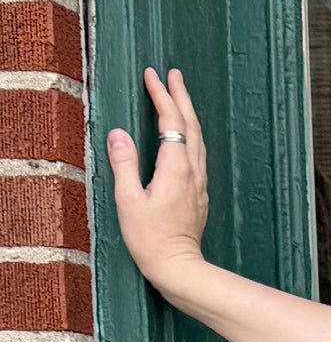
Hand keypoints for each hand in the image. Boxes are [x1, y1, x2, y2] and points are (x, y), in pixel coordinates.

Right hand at [105, 68, 209, 298]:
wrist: (178, 268)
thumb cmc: (150, 239)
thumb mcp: (128, 201)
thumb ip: (124, 164)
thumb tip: (119, 133)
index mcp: (175, 168)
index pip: (171, 121)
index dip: (161, 95)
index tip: (152, 74)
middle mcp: (192, 171)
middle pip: (191, 124)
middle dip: (180, 96)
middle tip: (172, 73)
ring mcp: (198, 183)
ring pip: (198, 138)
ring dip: (188, 113)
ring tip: (179, 96)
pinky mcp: (198, 194)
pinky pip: (198, 154)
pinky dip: (191, 134)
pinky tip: (186, 136)